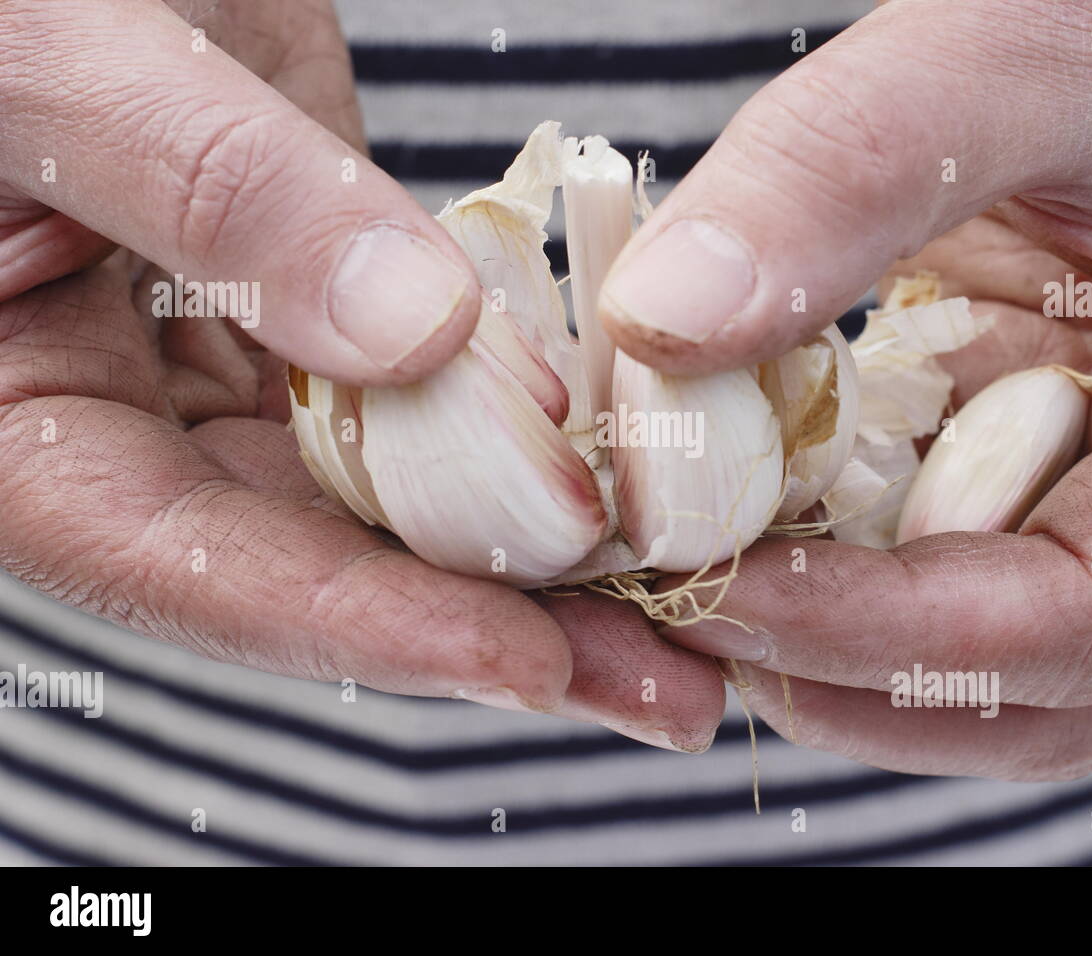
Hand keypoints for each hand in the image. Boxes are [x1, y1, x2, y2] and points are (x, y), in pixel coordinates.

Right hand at [0, 0, 723, 750]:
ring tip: (674, 610)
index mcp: (19, 414)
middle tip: (653, 685)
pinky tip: (630, 474)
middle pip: (318, 563)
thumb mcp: (54, 64)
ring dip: (534, 553)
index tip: (523, 658)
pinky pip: (437, 384)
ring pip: (395, 489)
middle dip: (487, 627)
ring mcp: (243, 361)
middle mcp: (134, 415)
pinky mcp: (328, 300)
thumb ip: (217, 192)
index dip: (359, 623)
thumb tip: (416, 336)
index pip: (184, 562)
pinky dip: (530, 429)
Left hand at [600, 0, 1091, 776]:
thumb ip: (857, 167)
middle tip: (672, 615)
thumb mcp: (1038, 50)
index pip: (1089, 621)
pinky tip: (699, 489)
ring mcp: (1074, 486)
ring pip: (943, 647)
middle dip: (835, 676)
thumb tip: (659, 320)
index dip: (895, 637)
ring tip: (665, 570)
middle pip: (1014, 691)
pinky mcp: (990, 449)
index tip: (722, 592)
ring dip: (797, 634)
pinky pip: (892, 541)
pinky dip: (793, 539)